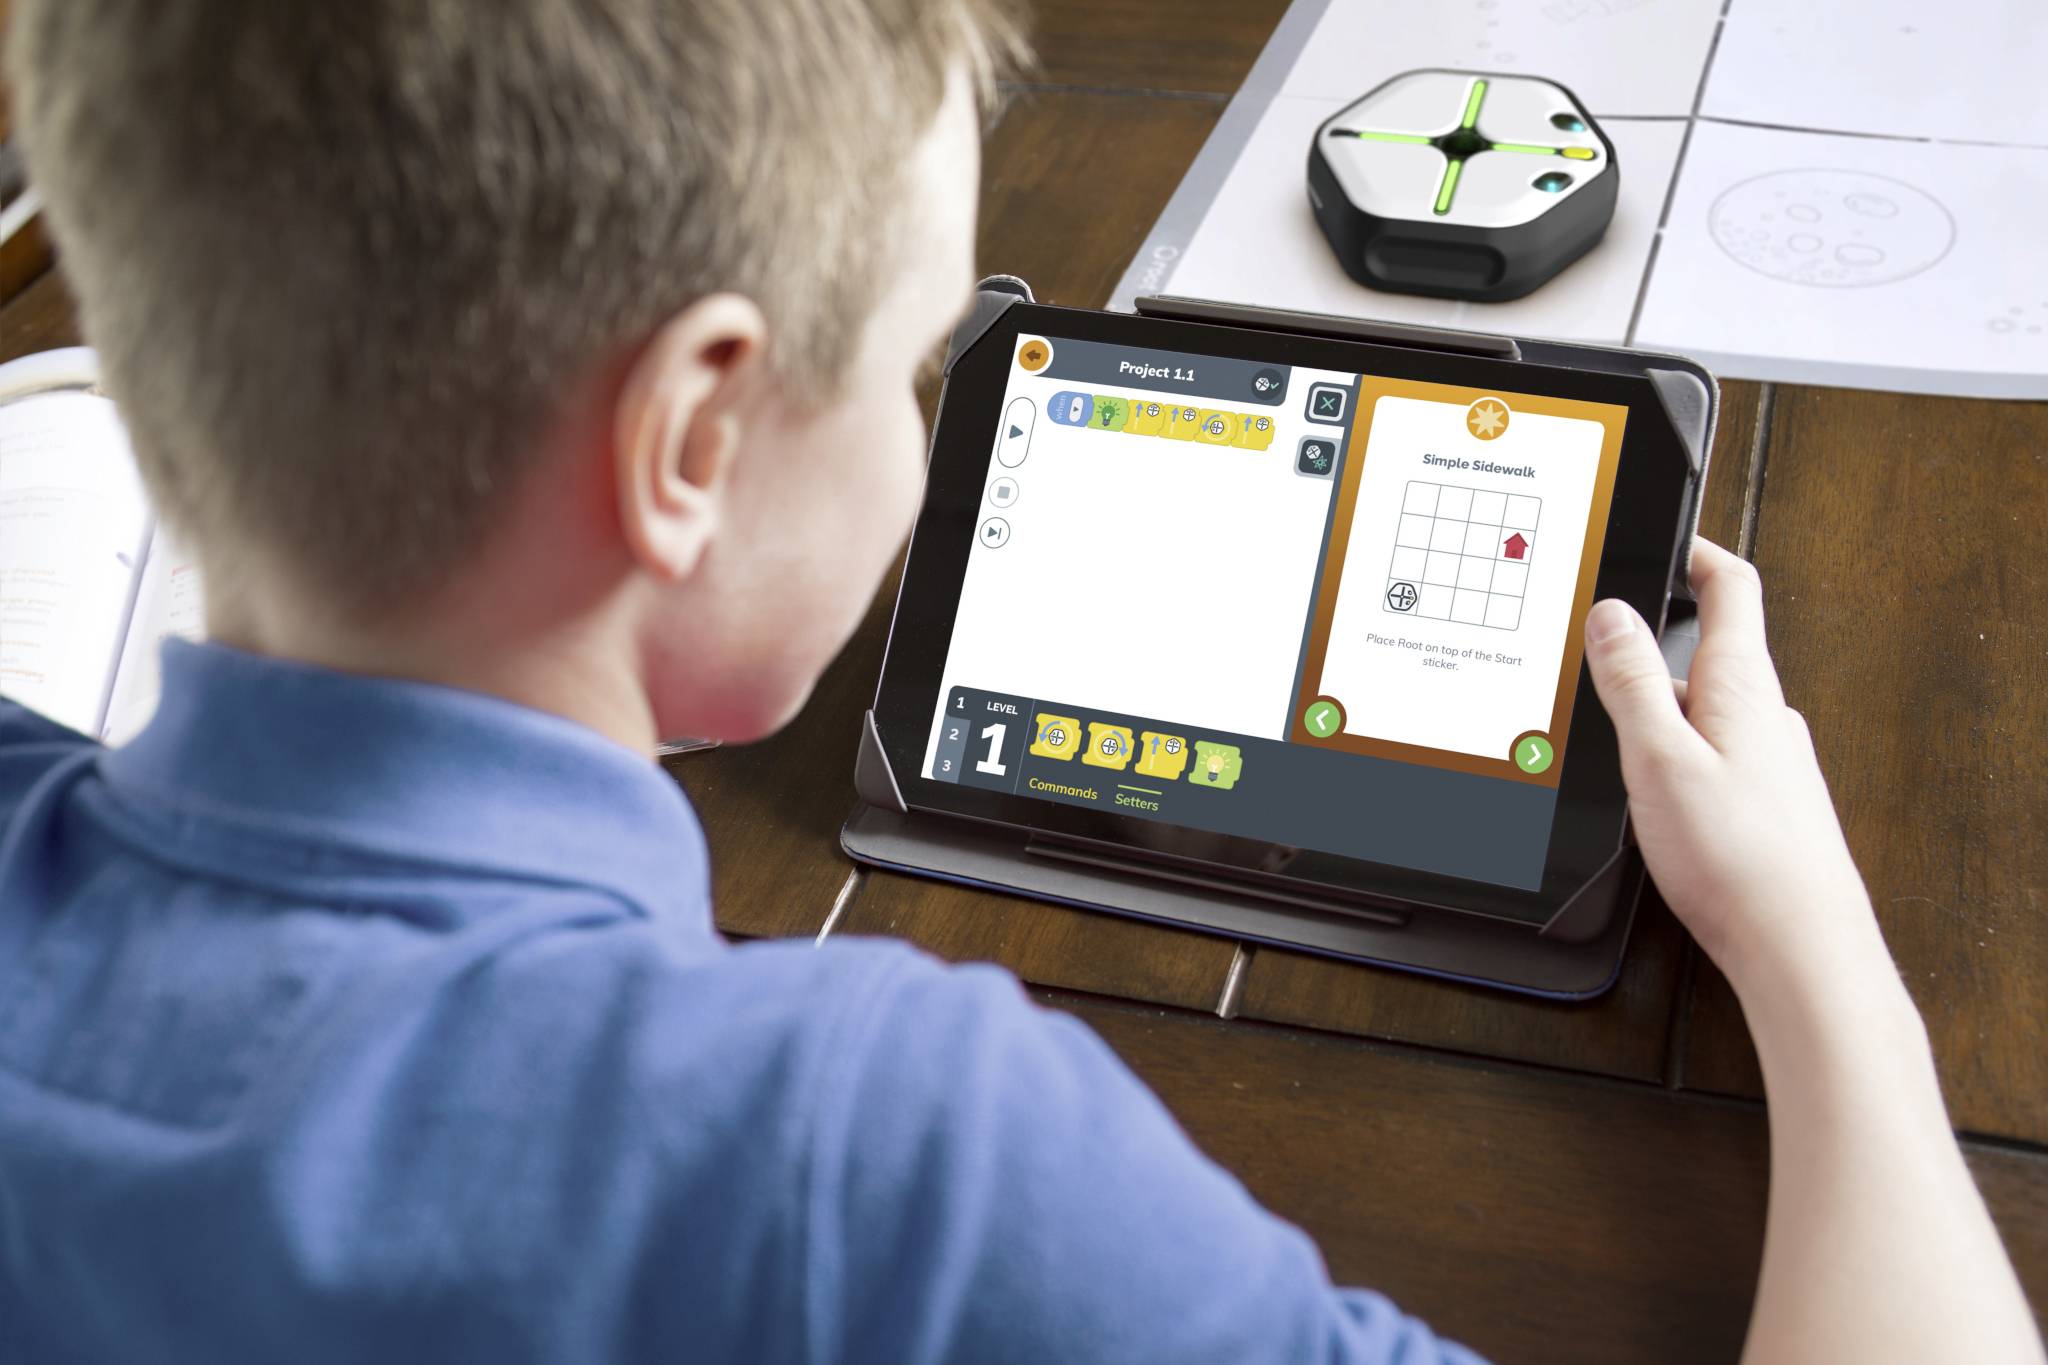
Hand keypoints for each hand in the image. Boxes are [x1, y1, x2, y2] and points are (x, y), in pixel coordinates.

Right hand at [1583, 539, 1883, 995]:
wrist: (1799, 946)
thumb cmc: (1740, 860)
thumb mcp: (1659, 759)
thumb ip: (1632, 683)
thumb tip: (1611, 614)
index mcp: (1742, 685)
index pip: (1731, 586)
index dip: (1696, 550)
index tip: (1663, 535)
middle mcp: (1764, 714)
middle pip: (1711, 647)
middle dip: (1652, 642)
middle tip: (1596, 646)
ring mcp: (1769, 759)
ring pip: (1705, 708)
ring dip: (1658, 706)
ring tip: (1609, 731)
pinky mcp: (1764, 802)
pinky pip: (1712, 753)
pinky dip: (1674, 752)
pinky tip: (1647, 792)